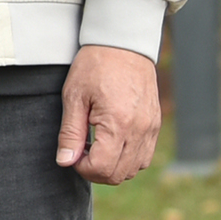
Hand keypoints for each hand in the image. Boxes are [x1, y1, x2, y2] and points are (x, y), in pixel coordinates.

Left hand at [55, 43, 161, 186]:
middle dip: (95, 170)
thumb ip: (70, 133)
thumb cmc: (95, 66)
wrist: (123, 44)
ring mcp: (151, 128)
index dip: (81, 167)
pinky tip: (111, 142)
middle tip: (81, 150)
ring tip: (96, 145)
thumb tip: (65, 161)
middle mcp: (140, 130)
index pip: (101, 168)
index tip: (72, 153)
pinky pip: (144, 156)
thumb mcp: (74, 97)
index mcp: (118, 123)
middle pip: (118, 174)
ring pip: (133, 169)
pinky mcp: (155, 125)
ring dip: (112, 166)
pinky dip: (127, 158)